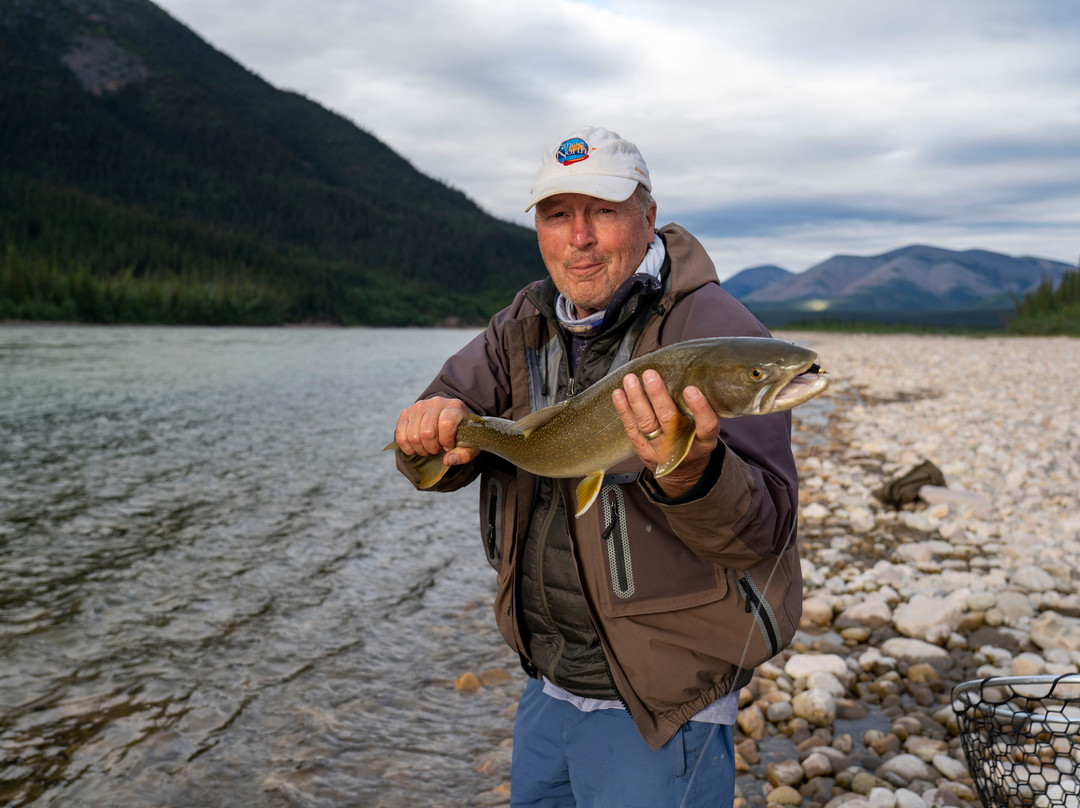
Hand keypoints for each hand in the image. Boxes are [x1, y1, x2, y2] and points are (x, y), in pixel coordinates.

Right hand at [394, 397, 480, 465]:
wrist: (448, 419)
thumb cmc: (460, 433)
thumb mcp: (470, 444)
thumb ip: (464, 454)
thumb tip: (447, 460)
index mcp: (455, 407)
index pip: (446, 423)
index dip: (446, 440)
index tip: (448, 446)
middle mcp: (436, 402)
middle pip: (427, 431)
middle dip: (432, 447)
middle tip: (438, 449)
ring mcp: (419, 406)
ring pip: (413, 435)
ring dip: (421, 449)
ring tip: (429, 447)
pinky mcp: (406, 412)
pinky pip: (401, 435)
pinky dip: (408, 447)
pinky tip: (417, 448)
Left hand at [612, 369, 720, 496]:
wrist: (682, 472)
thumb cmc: (695, 441)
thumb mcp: (706, 432)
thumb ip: (700, 412)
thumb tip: (688, 373)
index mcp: (704, 441)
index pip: (706, 426)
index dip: (699, 409)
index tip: (690, 390)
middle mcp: (681, 447)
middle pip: (669, 421)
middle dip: (658, 396)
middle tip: (651, 375)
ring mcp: (660, 450)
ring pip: (647, 423)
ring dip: (637, 399)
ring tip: (631, 380)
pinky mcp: (643, 449)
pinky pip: (631, 429)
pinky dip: (624, 410)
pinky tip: (618, 394)